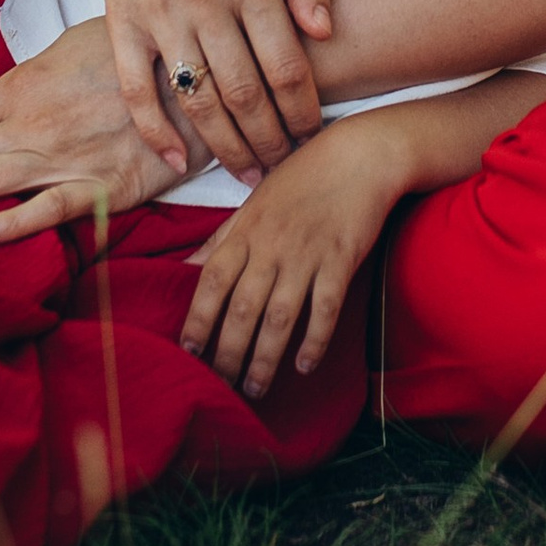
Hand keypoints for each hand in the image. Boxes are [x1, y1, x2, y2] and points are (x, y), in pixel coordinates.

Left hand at [0, 22, 185, 241]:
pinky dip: (10, 222)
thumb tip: (0, 93)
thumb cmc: (140, 55)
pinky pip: (50, 208)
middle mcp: (34, 124)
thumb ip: (34, 74)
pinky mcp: (104, 186)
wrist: (205, 77)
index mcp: (24, 87)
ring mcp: (65, 157)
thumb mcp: (78, 46)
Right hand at [90, 0, 335, 182]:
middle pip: (245, 93)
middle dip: (270, 140)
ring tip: (248, 172)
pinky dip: (157, 130)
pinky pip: (138, 89)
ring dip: (226, 146)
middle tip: (284, 166)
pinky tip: (179, 158)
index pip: (286, 64)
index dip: (303, 111)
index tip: (313, 136)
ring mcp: (159, 13)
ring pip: (198, 100)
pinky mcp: (121, 21)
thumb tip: (325, 32)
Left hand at [179, 116, 407, 401]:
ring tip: (255, 388)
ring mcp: (306, 254)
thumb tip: (186, 266)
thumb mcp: (253, 203)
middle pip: (242, 309)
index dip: (197, 319)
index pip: (212, 282)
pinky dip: (313, 340)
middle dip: (228, 352)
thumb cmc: (303, 179)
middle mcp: (271, 246)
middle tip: (221, 385)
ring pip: (279, 317)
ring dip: (265, 358)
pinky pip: (324, 309)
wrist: (359, 157)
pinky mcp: (340, 260)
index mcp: (245, 231)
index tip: (187, 351)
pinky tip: (303, 366)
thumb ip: (221, 239)